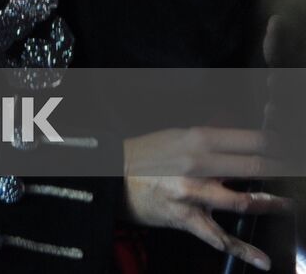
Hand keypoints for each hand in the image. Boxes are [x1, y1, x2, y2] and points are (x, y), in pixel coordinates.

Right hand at [123, 128, 289, 270]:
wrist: (110, 175)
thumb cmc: (144, 155)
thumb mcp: (176, 136)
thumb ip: (209, 140)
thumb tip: (241, 140)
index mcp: (198, 139)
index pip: (251, 140)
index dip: (278, 146)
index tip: (290, 149)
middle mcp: (199, 164)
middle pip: (255, 167)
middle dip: (282, 171)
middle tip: (296, 173)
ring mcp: (193, 193)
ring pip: (243, 201)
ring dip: (272, 203)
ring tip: (289, 205)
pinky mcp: (186, 217)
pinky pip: (219, 237)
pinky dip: (243, 250)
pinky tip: (263, 260)